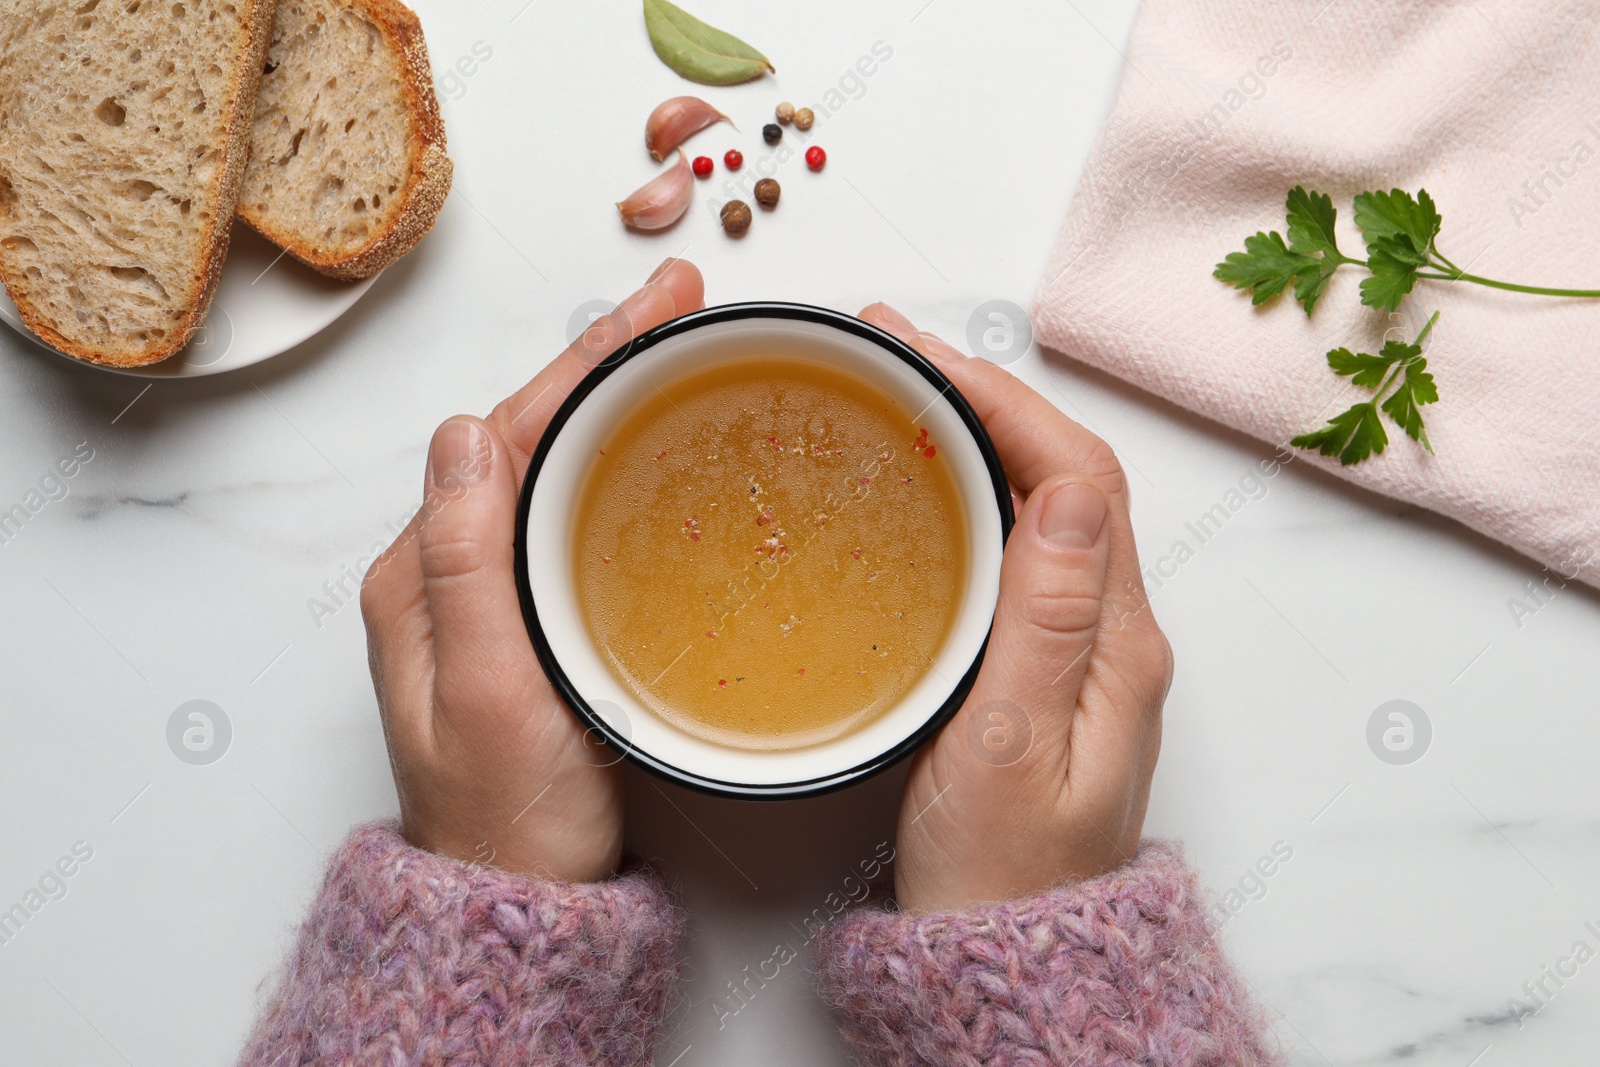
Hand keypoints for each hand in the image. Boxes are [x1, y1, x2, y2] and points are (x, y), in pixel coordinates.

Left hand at [360, 259, 705, 881]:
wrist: (521, 904)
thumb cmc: (508, 816)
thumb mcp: (484, 692)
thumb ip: (465, 564)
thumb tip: (467, 432)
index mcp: (423, 574)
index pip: (506, 434)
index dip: (582, 362)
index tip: (651, 308)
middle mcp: (450, 571)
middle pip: (533, 435)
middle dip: (605, 361)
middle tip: (681, 304)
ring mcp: (492, 595)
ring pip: (556, 468)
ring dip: (614, 402)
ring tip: (676, 349)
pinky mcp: (534, 622)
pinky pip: (573, 517)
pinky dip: (617, 466)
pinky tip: (655, 450)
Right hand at [858, 303, 1172, 912]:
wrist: (1005, 959)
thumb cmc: (998, 876)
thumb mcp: (1009, 747)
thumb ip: (1043, 619)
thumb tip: (1072, 490)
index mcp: (1115, 644)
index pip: (1078, 477)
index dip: (1001, 400)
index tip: (919, 353)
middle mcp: (1111, 634)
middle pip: (1063, 474)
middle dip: (981, 395)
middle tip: (887, 346)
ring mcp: (1080, 648)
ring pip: (1040, 503)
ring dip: (975, 432)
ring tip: (893, 386)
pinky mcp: (1040, 665)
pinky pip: (1016, 547)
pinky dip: (967, 491)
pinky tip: (917, 480)